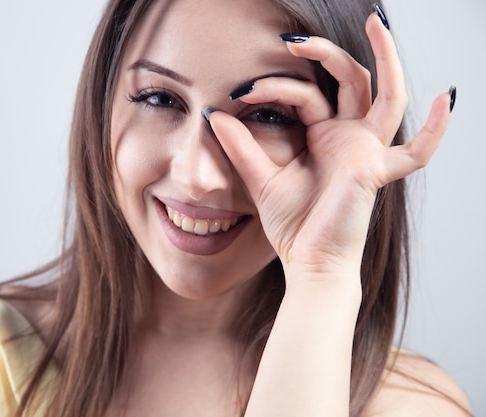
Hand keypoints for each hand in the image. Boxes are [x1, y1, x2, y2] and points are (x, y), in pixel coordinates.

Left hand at [206, 13, 452, 279]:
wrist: (307, 261)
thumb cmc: (291, 224)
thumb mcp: (260, 179)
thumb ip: (241, 147)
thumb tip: (215, 114)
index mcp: (322, 135)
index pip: (306, 93)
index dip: (275, 87)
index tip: (240, 93)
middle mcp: (348, 137)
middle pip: (347, 80)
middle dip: (324, 53)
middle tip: (293, 39)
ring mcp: (366, 151)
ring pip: (384, 95)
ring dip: (384, 59)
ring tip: (375, 23)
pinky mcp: (375, 170)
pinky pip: (415, 150)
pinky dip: (436, 129)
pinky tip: (448, 97)